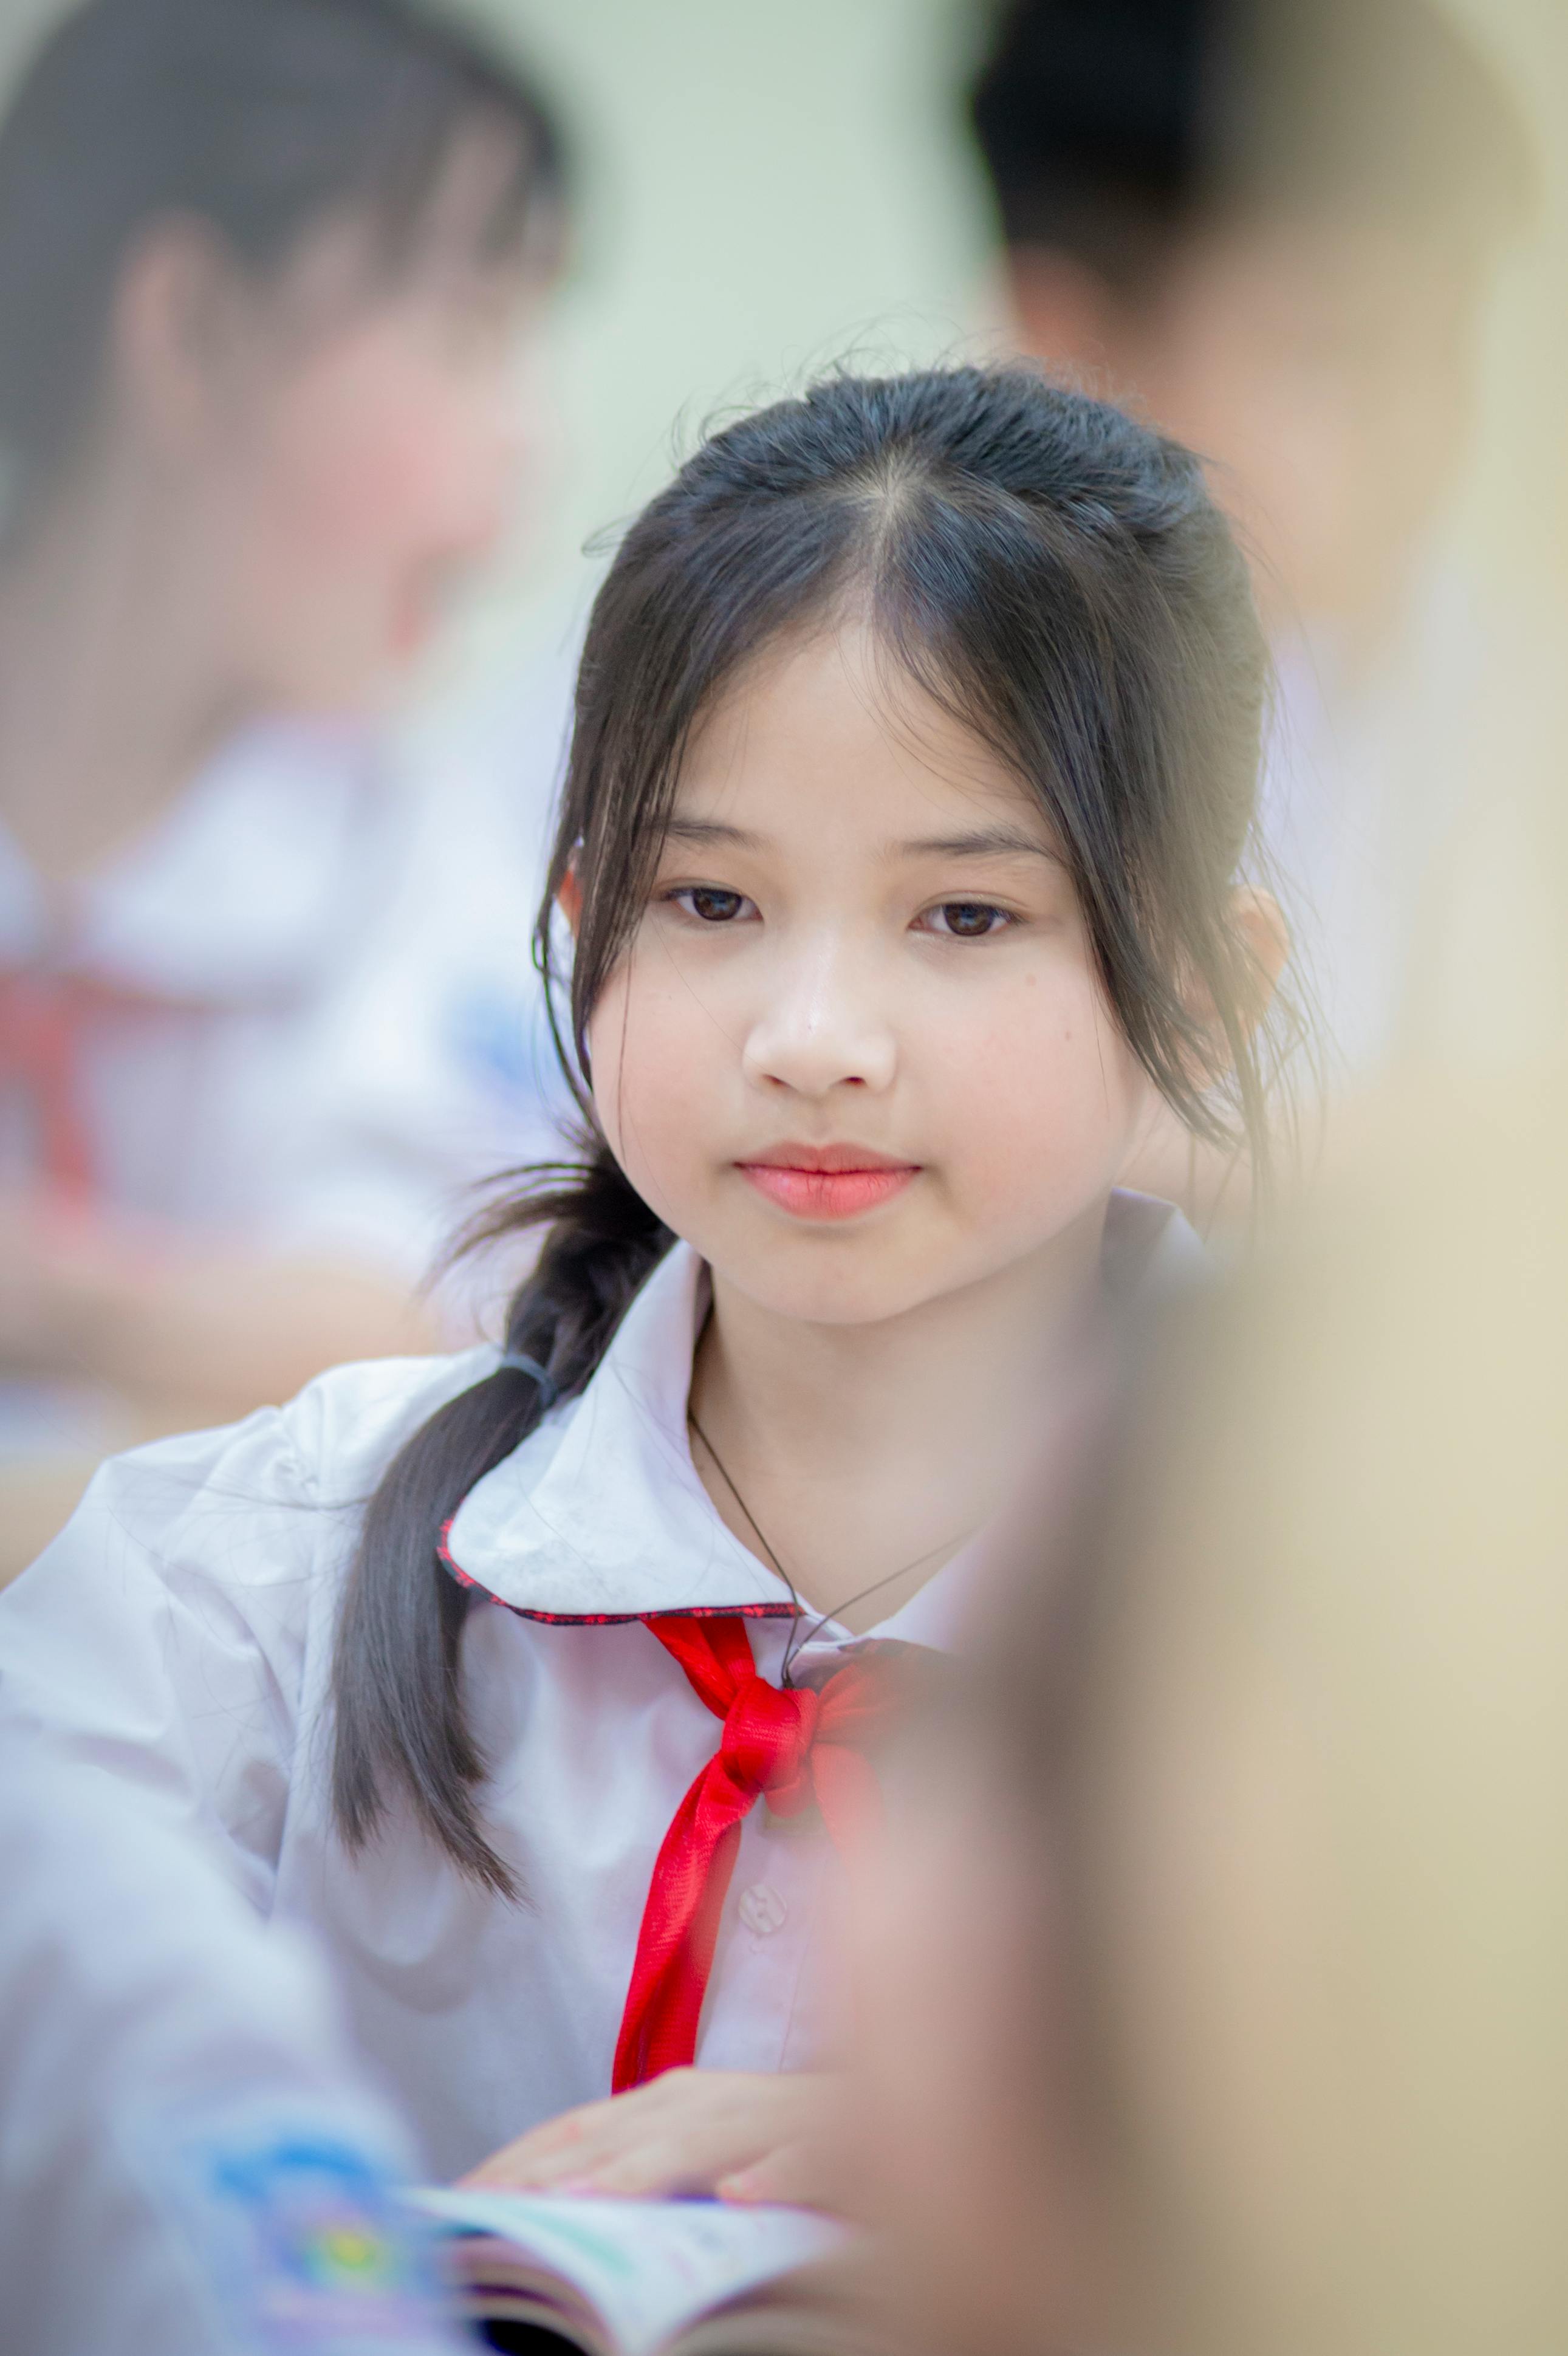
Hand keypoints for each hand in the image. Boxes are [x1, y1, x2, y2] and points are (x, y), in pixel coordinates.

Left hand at [460, 2068, 847, 2209]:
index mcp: (675, 2102)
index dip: (517, 2162)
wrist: (907, 2107)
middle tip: (495, 2210)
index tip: (455, 2204)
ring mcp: (784, 2115)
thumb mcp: (703, 2157)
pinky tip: (743, 2196)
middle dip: (558, 2169)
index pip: (577, 2131)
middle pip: (627, 2133)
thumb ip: (639, 2172)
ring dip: (648, 2168)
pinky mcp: (853, 2142)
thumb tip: (553, 2209)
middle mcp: (719, 2098)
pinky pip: (817, 2156)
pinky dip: (780, 2171)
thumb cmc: (792, 2147)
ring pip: (711, 2137)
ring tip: (587, 2203)